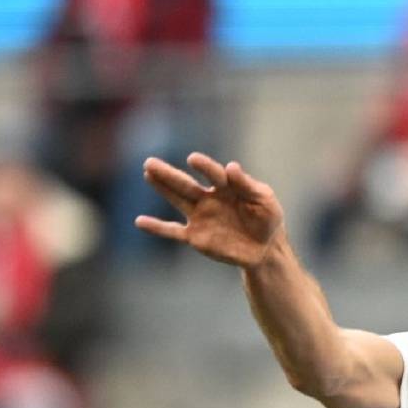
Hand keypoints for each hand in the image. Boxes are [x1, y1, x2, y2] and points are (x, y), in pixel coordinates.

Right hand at [135, 153, 287, 268]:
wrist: (265, 248)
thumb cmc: (267, 218)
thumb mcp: (264, 200)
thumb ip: (247, 185)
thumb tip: (231, 166)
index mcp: (226, 186)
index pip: (213, 173)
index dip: (204, 167)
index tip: (193, 159)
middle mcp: (208, 198)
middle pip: (185, 184)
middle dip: (168, 174)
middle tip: (149, 162)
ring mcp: (200, 216)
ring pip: (177, 200)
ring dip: (161, 188)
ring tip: (147, 173)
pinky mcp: (196, 237)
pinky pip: (173, 231)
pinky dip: (158, 228)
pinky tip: (140, 221)